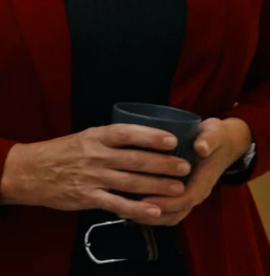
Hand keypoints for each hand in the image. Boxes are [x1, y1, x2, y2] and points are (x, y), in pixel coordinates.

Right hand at [0, 124, 191, 220]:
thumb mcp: (80, 139)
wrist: (26, 172)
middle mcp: (93, 155)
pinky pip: (117, 204)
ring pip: (131, 182)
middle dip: (163, 164)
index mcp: (92, 137)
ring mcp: (91, 177)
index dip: (150, 136)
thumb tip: (139, 142)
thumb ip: (106, 141)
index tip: (172, 139)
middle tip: (185, 166)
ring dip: (158, 186)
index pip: (125, 133)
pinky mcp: (87, 197)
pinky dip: (137, 208)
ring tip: (179, 188)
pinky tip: (154, 211)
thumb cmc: (56, 154)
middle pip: (135, 159)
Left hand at [134, 117, 252, 225]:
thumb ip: (208, 140)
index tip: (145, 199)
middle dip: (154, 213)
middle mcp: (197, 190)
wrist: (225, 142)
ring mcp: (191, 192)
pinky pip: (170, 209)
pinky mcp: (183, 190)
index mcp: (204, 180)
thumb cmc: (215, 138)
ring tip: (127, 212)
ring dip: (151, 216)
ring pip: (173, 214)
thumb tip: (201, 147)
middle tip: (129, 209)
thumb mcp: (214, 134)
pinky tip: (133, 207)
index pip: (187, 198)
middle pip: (177, 211)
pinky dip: (153, 211)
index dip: (167, 202)